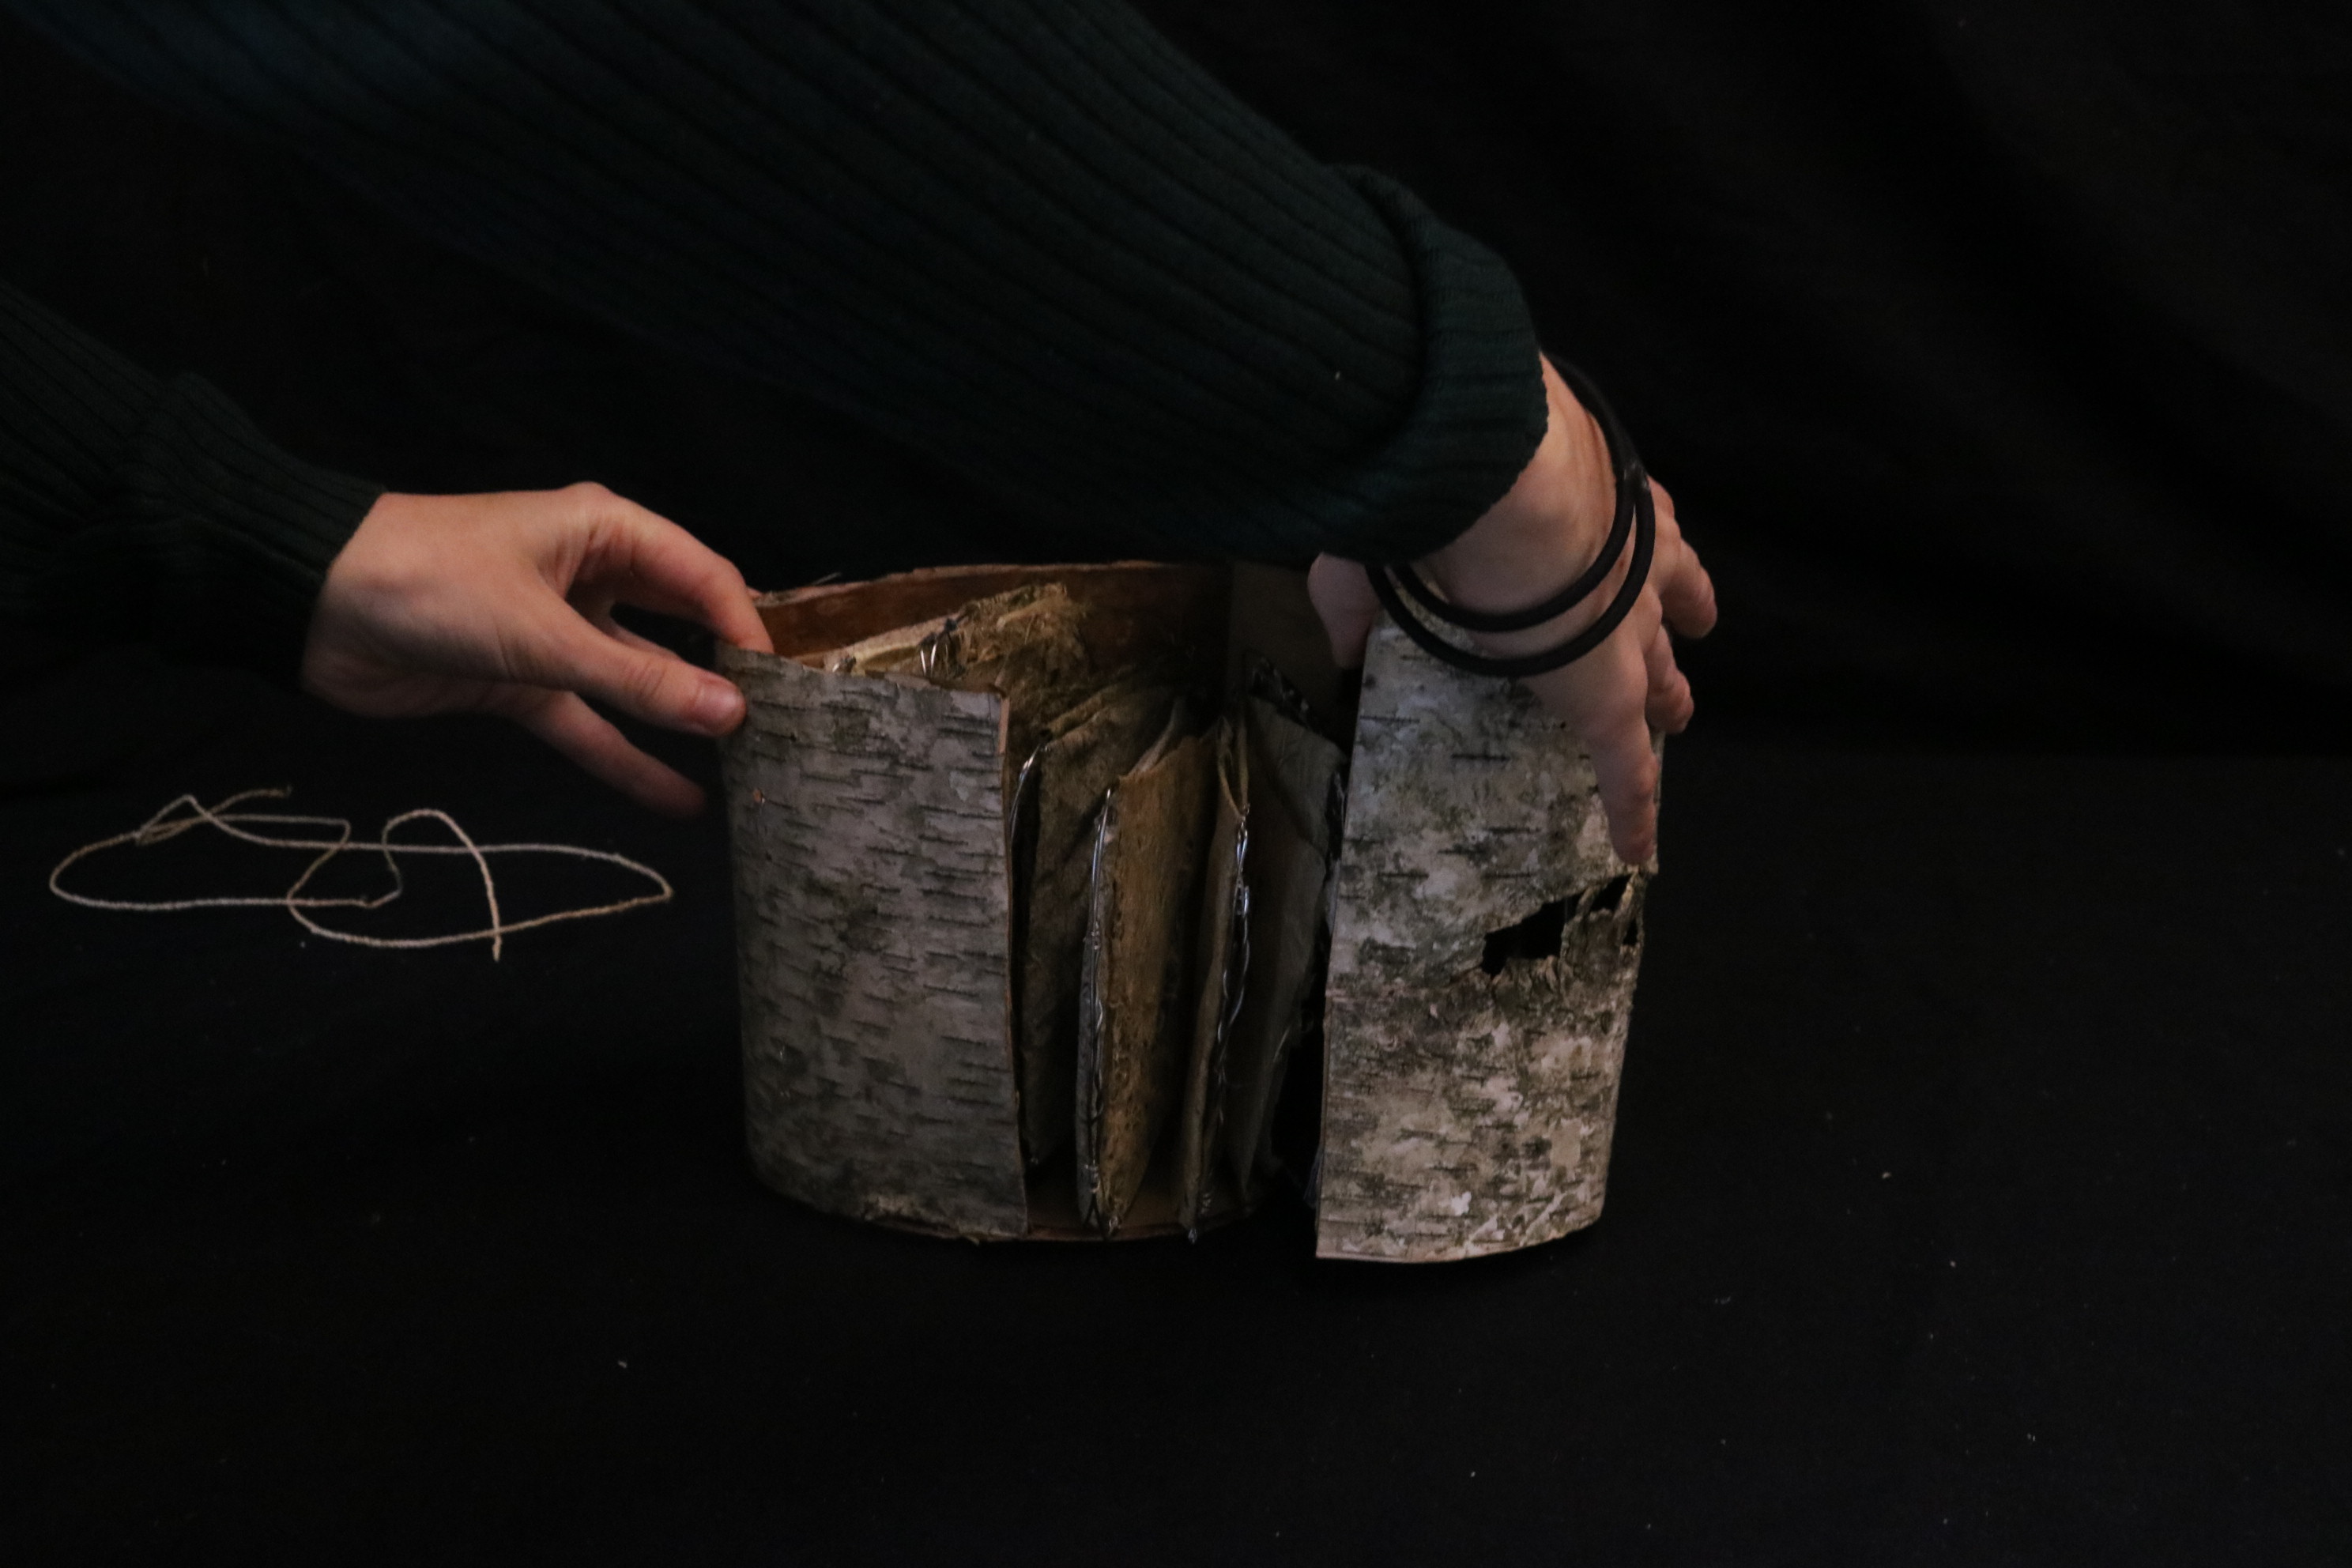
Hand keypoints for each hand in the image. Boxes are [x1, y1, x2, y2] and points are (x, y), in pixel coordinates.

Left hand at [301, 483, 773, 815]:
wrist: (307, 604)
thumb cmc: (433, 583)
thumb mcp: (545, 633)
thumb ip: (640, 681)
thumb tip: (735, 714)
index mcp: (606, 531)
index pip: (705, 578)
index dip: (749, 632)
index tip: (787, 692)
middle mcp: (593, 576)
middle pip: (679, 628)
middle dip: (724, 678)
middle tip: (782, 732)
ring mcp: (558, 633)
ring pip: (638, 684)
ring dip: (680, 725)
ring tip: (745, 774)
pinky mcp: (522, 683)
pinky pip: (589, 724)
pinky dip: (625, 759)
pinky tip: (677, 800)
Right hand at [1308, 356, 1716, 862]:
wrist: (1502, 495)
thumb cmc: (1455, 491)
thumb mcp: (1397, 536)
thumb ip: (1365, 594)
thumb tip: (1343, 645)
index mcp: (1586, 500)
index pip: (1620, 526)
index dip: (1626, 541)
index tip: (1635, 553)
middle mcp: (1629, 557)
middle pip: (1666, 595)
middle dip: (1676, 616)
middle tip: (1689, 629)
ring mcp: (1628, 632)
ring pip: (1661, 672)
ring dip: (1668, 694)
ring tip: (1679, 713)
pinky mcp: (1614, 699)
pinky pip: (1629, 766)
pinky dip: (1633, 807)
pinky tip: (1638, 845)